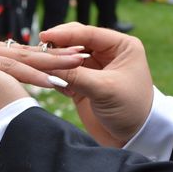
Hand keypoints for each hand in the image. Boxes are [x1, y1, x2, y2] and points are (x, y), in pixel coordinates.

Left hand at [0, 36, 87, 136]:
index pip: (12, 67)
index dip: (38, 75)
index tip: (62, 81)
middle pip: (24, 54)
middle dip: (53, 58)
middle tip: (81, 58)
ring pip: (21, 50)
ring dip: (47, 54)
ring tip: (75, 54)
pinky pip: (12, 50)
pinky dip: (32, 53)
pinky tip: (48, 56)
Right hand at [41, 23, 153, 146]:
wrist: (132, 138)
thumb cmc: (130, 109)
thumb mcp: (104, 89)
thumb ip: (76, 75)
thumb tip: (47, 63)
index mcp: (121, 46)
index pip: (88, 33)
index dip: (66, 34)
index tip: (45, 35)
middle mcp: (107, 53)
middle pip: (75, 42)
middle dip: (58, 46)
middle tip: (39, 49)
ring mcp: (93, 69)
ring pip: (67, 58)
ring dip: (54, 61)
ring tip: (39, 65)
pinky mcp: (82, 84)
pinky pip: (64, 74)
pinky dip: (55, 76)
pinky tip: (50, 81)